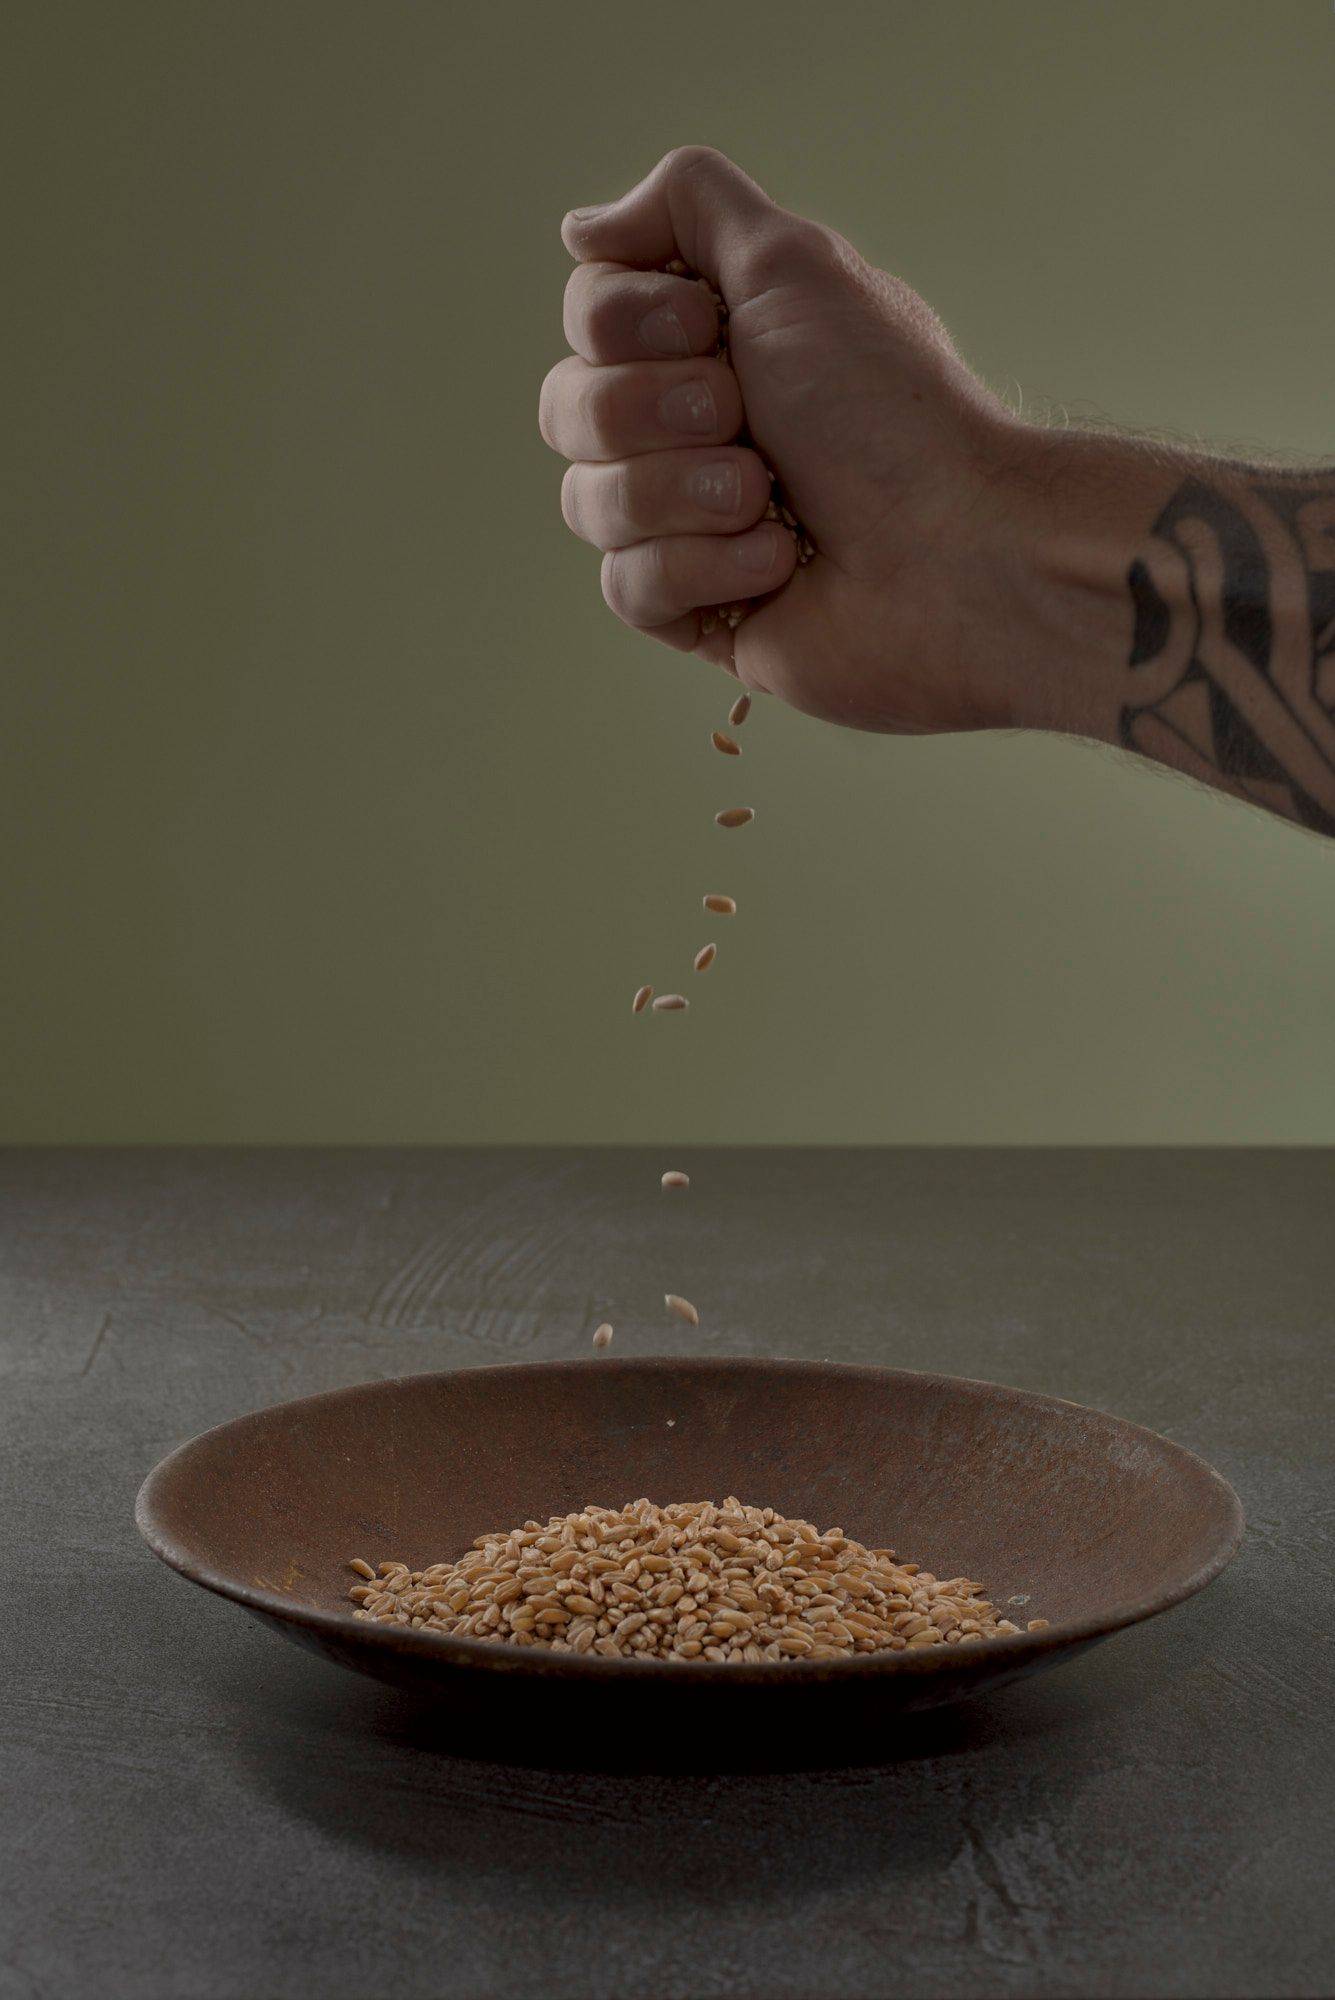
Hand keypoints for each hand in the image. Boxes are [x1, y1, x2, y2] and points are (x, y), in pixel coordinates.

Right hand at [540, 145, 1034, 733]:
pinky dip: (706, 568)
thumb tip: (579, 230)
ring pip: (587, 501)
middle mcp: (692, 431)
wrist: (955, 550)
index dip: (632, 323)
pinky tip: (782, 569)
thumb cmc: (888, 411)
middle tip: (751, 420)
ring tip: (770, 502)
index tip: (714, 330)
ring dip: (685, 492)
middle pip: (568, 408)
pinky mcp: (697, 615)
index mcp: (712, 344)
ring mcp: (688, 526)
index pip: (589, 318)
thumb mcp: (790, 261)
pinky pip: (626, 586)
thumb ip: (683, 203)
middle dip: (654, 410)